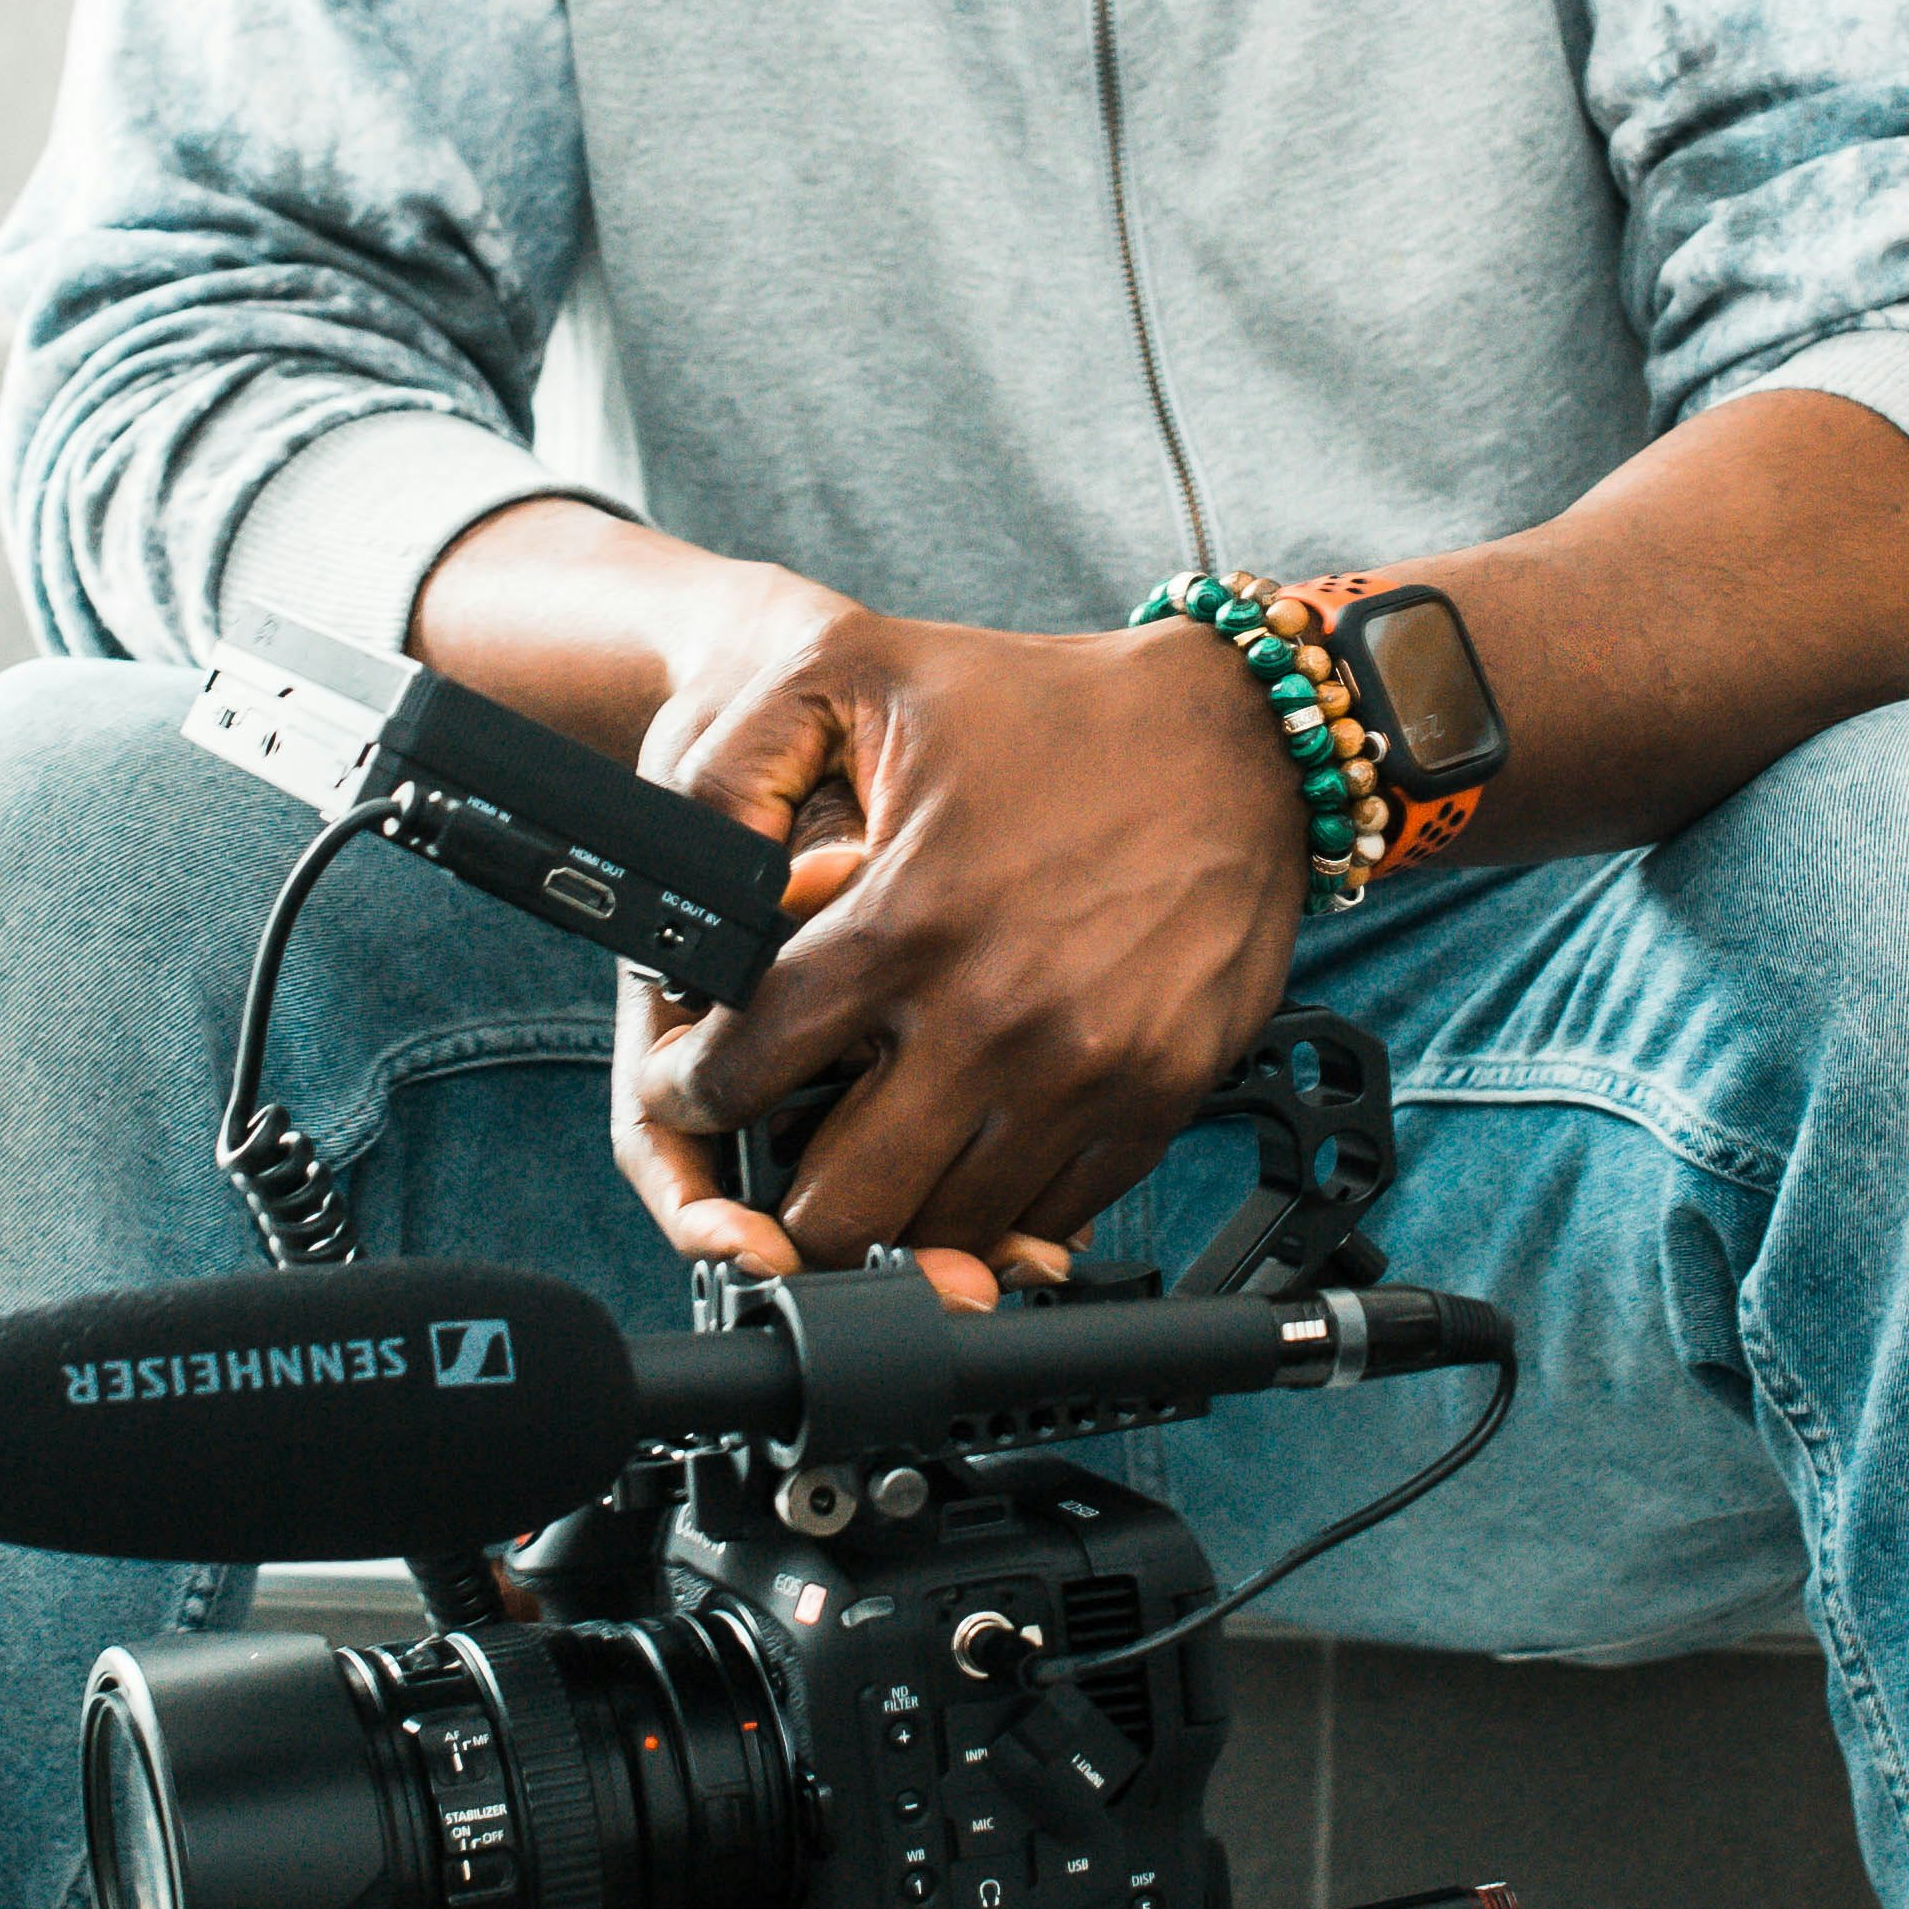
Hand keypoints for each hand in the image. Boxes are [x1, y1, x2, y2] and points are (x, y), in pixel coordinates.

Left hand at [604, 594, 1310, 1286]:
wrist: (1235, 738)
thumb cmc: (1039, 707)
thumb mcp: (850, 673)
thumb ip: (727, 764)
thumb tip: (673, 875)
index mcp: (908, 922)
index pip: (743, 1076)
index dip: (688, 1094)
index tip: (688, 1088)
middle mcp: (997, 1019)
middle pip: (840, 1206)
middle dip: (782, 1196)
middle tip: (773, 1158)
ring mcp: (1085, 1074)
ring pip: (943, 1235)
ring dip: (893, 1213)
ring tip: (868, 1153)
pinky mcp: (1158, 1100)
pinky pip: (1048, 1216)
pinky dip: (996, 1207)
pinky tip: (965, 1146)